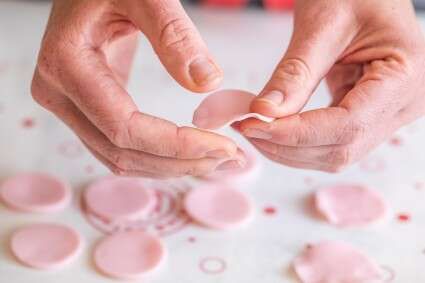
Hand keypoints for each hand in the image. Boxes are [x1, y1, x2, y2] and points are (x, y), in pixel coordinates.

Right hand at [31, 0, 244, 177]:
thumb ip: (174, 33)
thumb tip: (208, 82)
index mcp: (66, 65)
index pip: (124, 127)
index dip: (176, 145)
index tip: (223, 147)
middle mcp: (59, 93)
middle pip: (122, 152)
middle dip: (179, 162)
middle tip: (230, 160)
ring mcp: (68, 104)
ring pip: (120, 158)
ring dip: (171, 167)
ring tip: (217, 162)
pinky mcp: (85, 107)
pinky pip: (120, 146)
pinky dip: (157, 157)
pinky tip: (190, 154)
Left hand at [235, 0, 424, 171]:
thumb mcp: (322, 23)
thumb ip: (295, 72)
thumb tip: (265, 111)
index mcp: (405, 76)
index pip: (348, 125)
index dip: (297, 133)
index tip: (254, 126)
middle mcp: (403, 103)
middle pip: (341, 148)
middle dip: (288, 145)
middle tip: (247, 128)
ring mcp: (387, 113)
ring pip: (334, 152)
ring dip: (290, 148)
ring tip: (255, 128)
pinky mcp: (367, 114)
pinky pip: (332, 140)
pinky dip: (299, 140)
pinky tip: (273, 128)